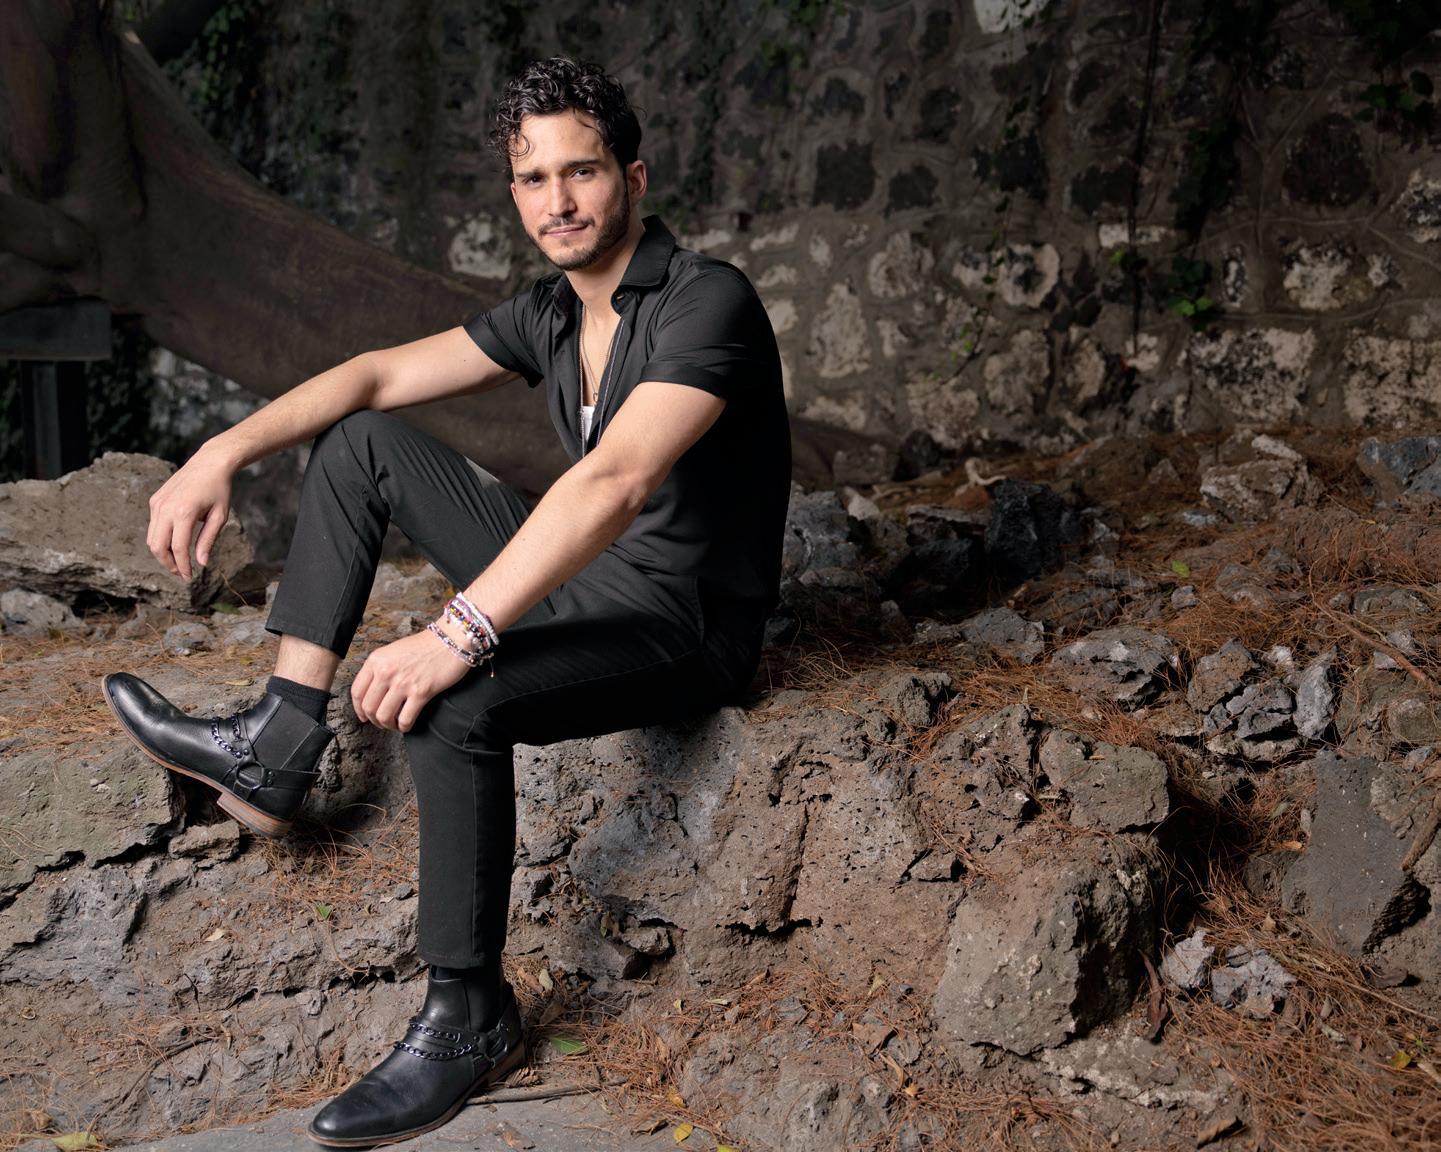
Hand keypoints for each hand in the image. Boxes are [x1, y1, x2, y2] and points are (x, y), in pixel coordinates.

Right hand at [146, 444, 234, 580]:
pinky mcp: (155, 500)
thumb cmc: (219, 490)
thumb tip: (201, 563)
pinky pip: (153, 526)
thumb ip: (208, 540)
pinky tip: (176, 543)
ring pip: (151, 538)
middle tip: (182, 573)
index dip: (183, 566)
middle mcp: (166, 508)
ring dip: (163, 553)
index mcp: (184, 512)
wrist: (209, 463)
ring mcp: (157, 503)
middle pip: (157, 546)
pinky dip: (161, 538)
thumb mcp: (220, 516)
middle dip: (168, 564)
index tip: (189, 577)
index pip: (178, 548)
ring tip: (179, 561)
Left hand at [351, 626, 469, 731]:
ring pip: (384, 716)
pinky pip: (405, 719)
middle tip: (382, 721)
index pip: (357, 692)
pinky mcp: (421, 692)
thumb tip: (372, 692)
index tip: (364, 715)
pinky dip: (404, 727)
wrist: (451, 640)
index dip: (358, 709)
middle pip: (369, 707)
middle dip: (374, 720)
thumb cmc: (425, 645)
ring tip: (395, 724)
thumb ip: (380, 668)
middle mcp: (386, 671)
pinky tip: (407, 724)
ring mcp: (403, 682)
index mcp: (376, 660)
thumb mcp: (393, 650)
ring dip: (388, 725)